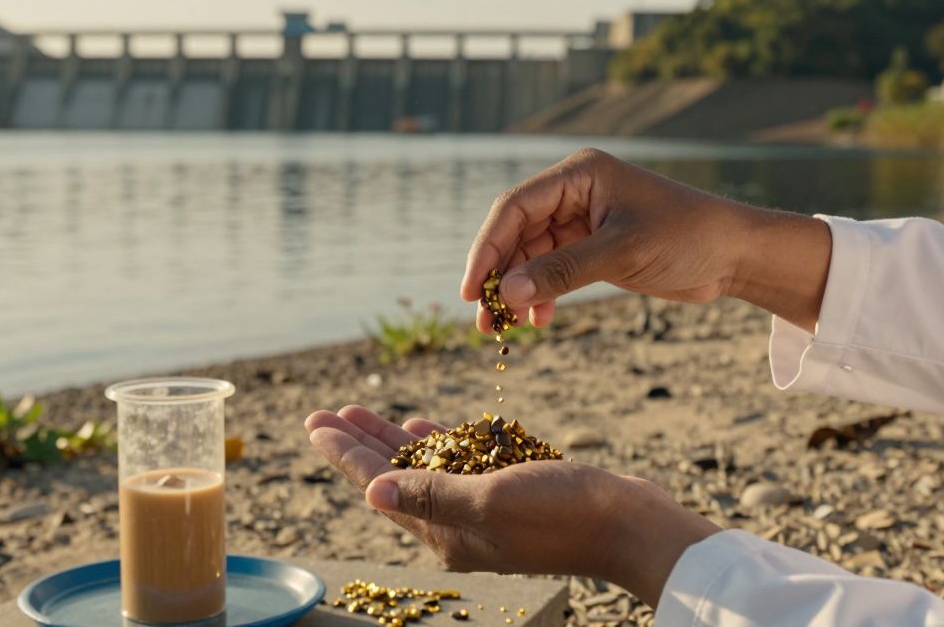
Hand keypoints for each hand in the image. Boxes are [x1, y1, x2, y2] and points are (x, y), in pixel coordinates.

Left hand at [303, 405, 720, 606]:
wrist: (628, 524)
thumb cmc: (563, 514)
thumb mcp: (491, 501)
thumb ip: (432, 495)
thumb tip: (371, 492)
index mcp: (445, 530)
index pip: (379, 485)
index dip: (344, 455)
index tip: (315, 425)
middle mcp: (457, 523)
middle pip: (391, 476)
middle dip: (356, 444)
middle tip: (322, 415)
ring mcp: (484, 509)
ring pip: (421, 468)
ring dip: (388, 440)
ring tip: (357, 412)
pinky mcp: (508, 493)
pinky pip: (457, 465)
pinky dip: (436, 444)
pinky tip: (421, 427)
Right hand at [462, 148, 831, 332]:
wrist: (736, 254)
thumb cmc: (687, 237)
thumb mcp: (620, 253)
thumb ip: (561, 272)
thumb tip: (506, 293)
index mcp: (579, 174)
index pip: (515, 208)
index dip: (487, 248)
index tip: (471, 289)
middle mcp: (575, 191)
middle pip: (517, 232)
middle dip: (499, 275)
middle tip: (482, 318)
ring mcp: (583, 219)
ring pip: (531, 255)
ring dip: (517, 289)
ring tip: (503, 327)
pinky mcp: (595, 246)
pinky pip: (553, 269)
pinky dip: (542, 294)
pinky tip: (538, 321)